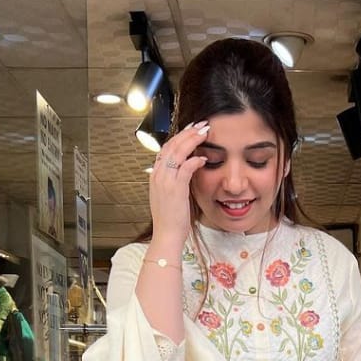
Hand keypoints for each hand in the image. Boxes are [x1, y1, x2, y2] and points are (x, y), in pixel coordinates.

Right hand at [147, 120, 210, 245]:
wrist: (166, 235)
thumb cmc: (171, 219)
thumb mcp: (170, 196)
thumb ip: (175, 180)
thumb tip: (185, 170)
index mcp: (156, 175)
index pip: (166, 148)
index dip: (179, 137)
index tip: (191, 129)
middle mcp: (158, 175)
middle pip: (171, 145)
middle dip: (187, 132)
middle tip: (201, 125)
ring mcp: (165, 181)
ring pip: (177, 152)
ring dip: (192, 140)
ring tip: (204, 132)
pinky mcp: (175, 189)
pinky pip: (185, 168)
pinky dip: (194, 160)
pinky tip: (204, 158)